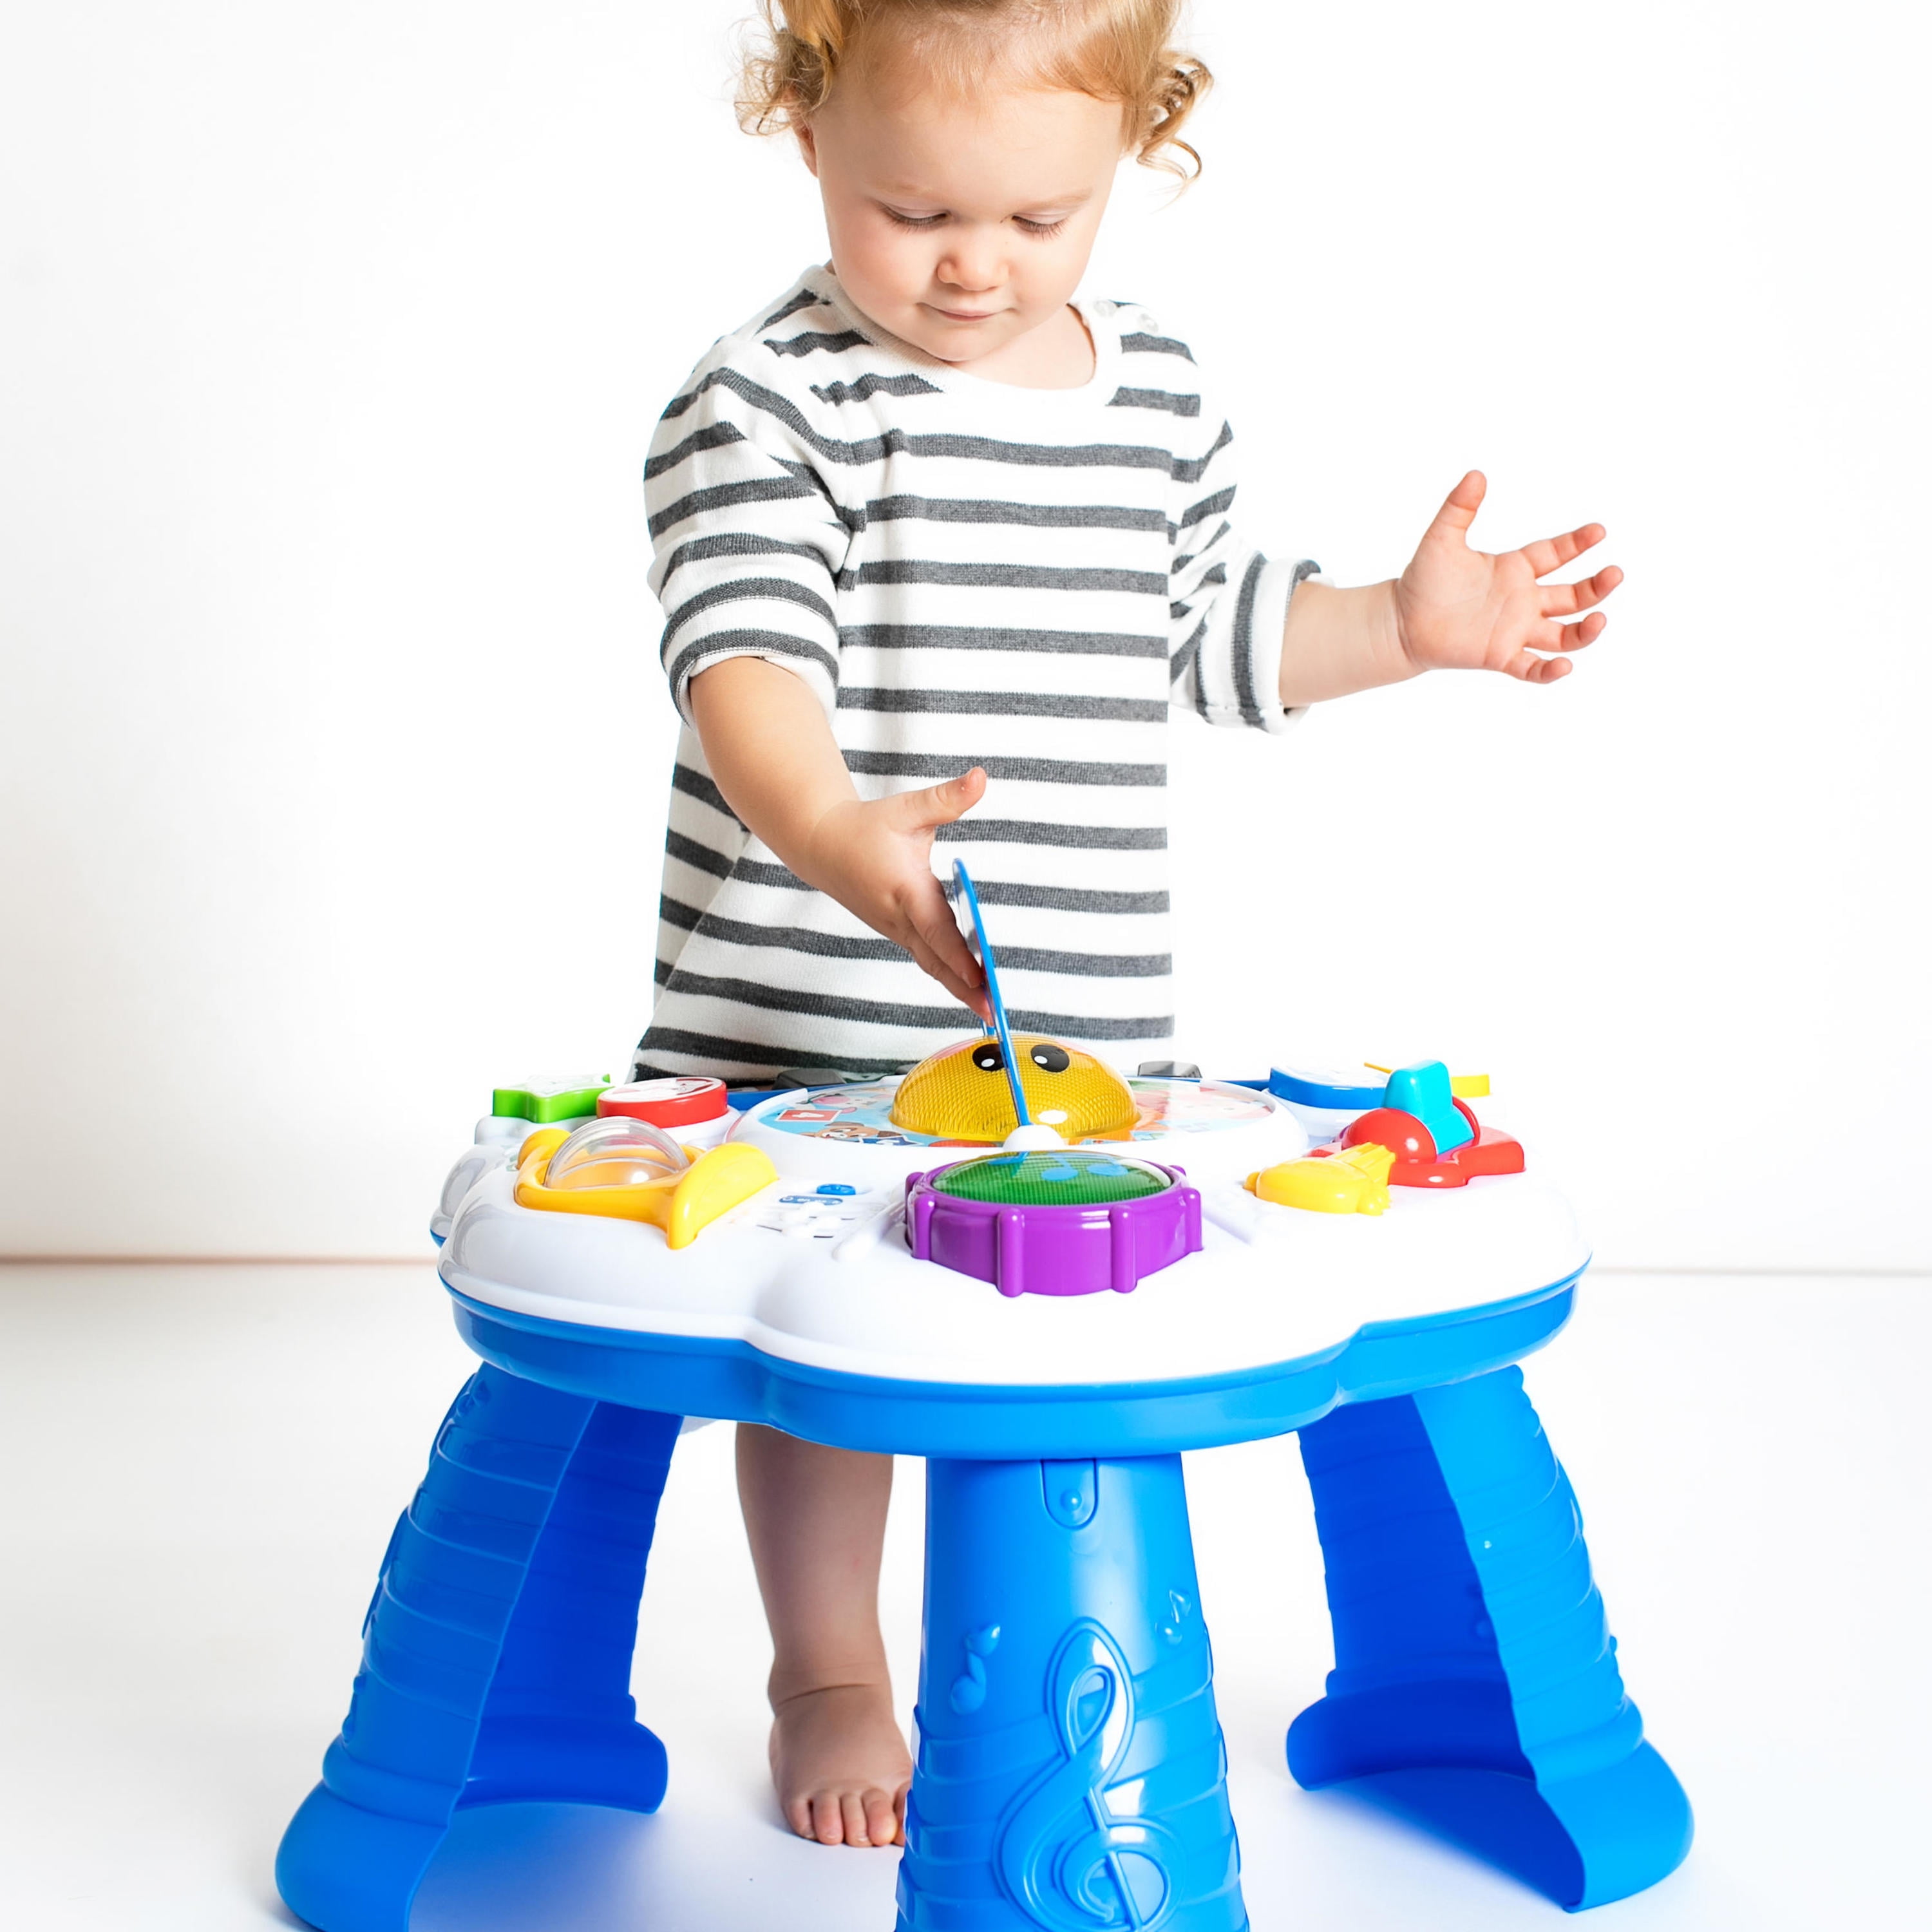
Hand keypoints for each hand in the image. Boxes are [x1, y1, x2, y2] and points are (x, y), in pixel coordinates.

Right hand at [800, 770, 991, 1019]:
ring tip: (988, 1011)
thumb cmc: (866, 827)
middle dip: (965, 988)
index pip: (937, 929)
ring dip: (959, 988)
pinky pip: (927, 959)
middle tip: (993, 1014)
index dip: (959, 955)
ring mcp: (897, 930)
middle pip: (936, 961)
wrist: (822, 846)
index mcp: (905, 890)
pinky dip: (948, 975)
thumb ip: (947, 798)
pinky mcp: (898, 933)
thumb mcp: (908, 809)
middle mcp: (900, 918)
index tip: (980, 977)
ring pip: (932, 965)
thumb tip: (980, 778)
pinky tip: (970, 989)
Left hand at [1393, 471, 1621, 683]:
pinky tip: (1564, 667)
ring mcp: (1514, 630)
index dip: (1578, 543)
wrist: (1400, 622)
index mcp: (1515, 569)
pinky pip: (1532, 668)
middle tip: (1615, 574)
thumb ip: (1459, 508)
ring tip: (1600, 619)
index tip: (1599, 531)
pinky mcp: (1500, 657)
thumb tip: (1475, 474)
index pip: (1555, 553)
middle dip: (1596, 587)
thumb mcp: (1442, 539)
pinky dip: (1549, 671)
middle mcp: (1522, 601)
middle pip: (1572, 596)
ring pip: (1563, 635)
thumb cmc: (1423, 581)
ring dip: (1585, 630)